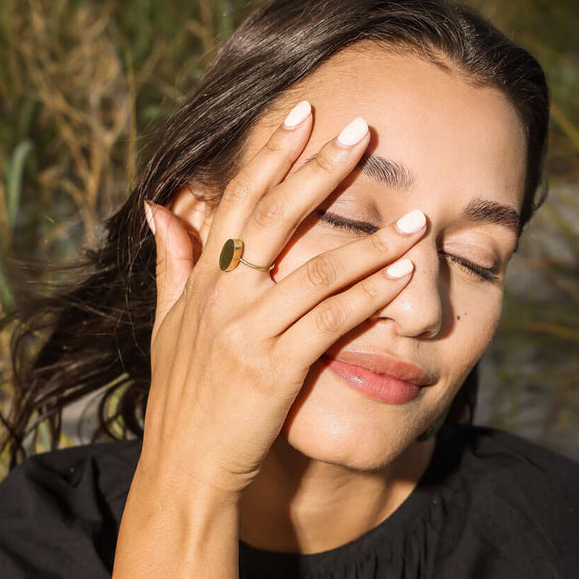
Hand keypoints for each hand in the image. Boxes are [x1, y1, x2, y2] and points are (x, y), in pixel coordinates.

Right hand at [141, 100, 426, 502]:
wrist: (185, 464)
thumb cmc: (182, 394)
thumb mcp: (168, 323)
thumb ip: (172, 262)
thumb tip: (162, 209)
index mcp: (202, 281)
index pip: (237, 201)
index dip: (270, 155)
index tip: (301, 114)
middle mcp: (223, 298)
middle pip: (276, 218)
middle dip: (320, 169)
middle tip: (362, 131)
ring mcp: (248, 332)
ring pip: (317, 271)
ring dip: (372, 242)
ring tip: (416, 218)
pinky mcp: (274, 369)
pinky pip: (330, 322)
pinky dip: (370, 297)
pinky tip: (404, 275)